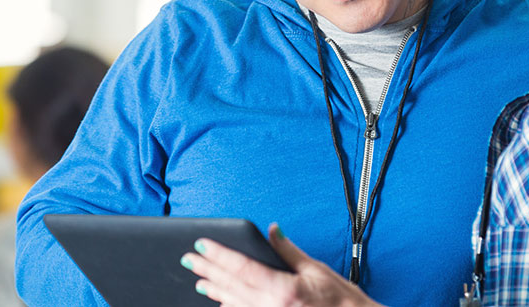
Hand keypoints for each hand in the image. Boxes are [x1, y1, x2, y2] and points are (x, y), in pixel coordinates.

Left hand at [183, 223, 382, 306]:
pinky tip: (221, 301)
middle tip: (189, 260)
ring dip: (215, 290)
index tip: (202, 245)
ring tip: (200, 280)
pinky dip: (230, 306)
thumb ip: (288, 250)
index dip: (219, 255)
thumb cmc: (340, 300)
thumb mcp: (315, 268)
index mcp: (283, 290)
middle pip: (231, 286)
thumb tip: (271, 230)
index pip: (242, 268)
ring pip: (234, 304)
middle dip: (208, 270)